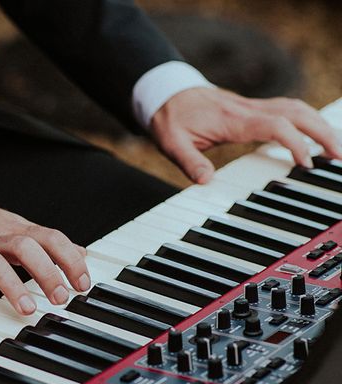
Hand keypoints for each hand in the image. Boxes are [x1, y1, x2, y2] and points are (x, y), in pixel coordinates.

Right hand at [0, 197, 89, 334]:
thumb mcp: (13, 226)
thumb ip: (45, 241)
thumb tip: (81, 252)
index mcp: (13, 228)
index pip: (49, 238)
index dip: (69, 260)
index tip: (82, 284)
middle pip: (24, 246)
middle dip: (46, 271)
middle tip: (59, 297)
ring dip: (12, 286)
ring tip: (27, 310)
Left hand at [151, 87, 341, 183]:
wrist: (166, 94)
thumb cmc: (170, 119)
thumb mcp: (172, 143)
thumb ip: (189, 162)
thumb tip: (205, 181)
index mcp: (233, 119)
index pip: (275, 126)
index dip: (294, 142)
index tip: (305, 163)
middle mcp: (248, 110)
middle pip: (296, 113)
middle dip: (321, 132)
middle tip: (338, 156)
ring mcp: (252, 107)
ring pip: (296, 108)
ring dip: (319, 125)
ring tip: (335, 148)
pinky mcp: (252, 109)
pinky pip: (287, 110)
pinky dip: (306, 120)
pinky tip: (315, 133)